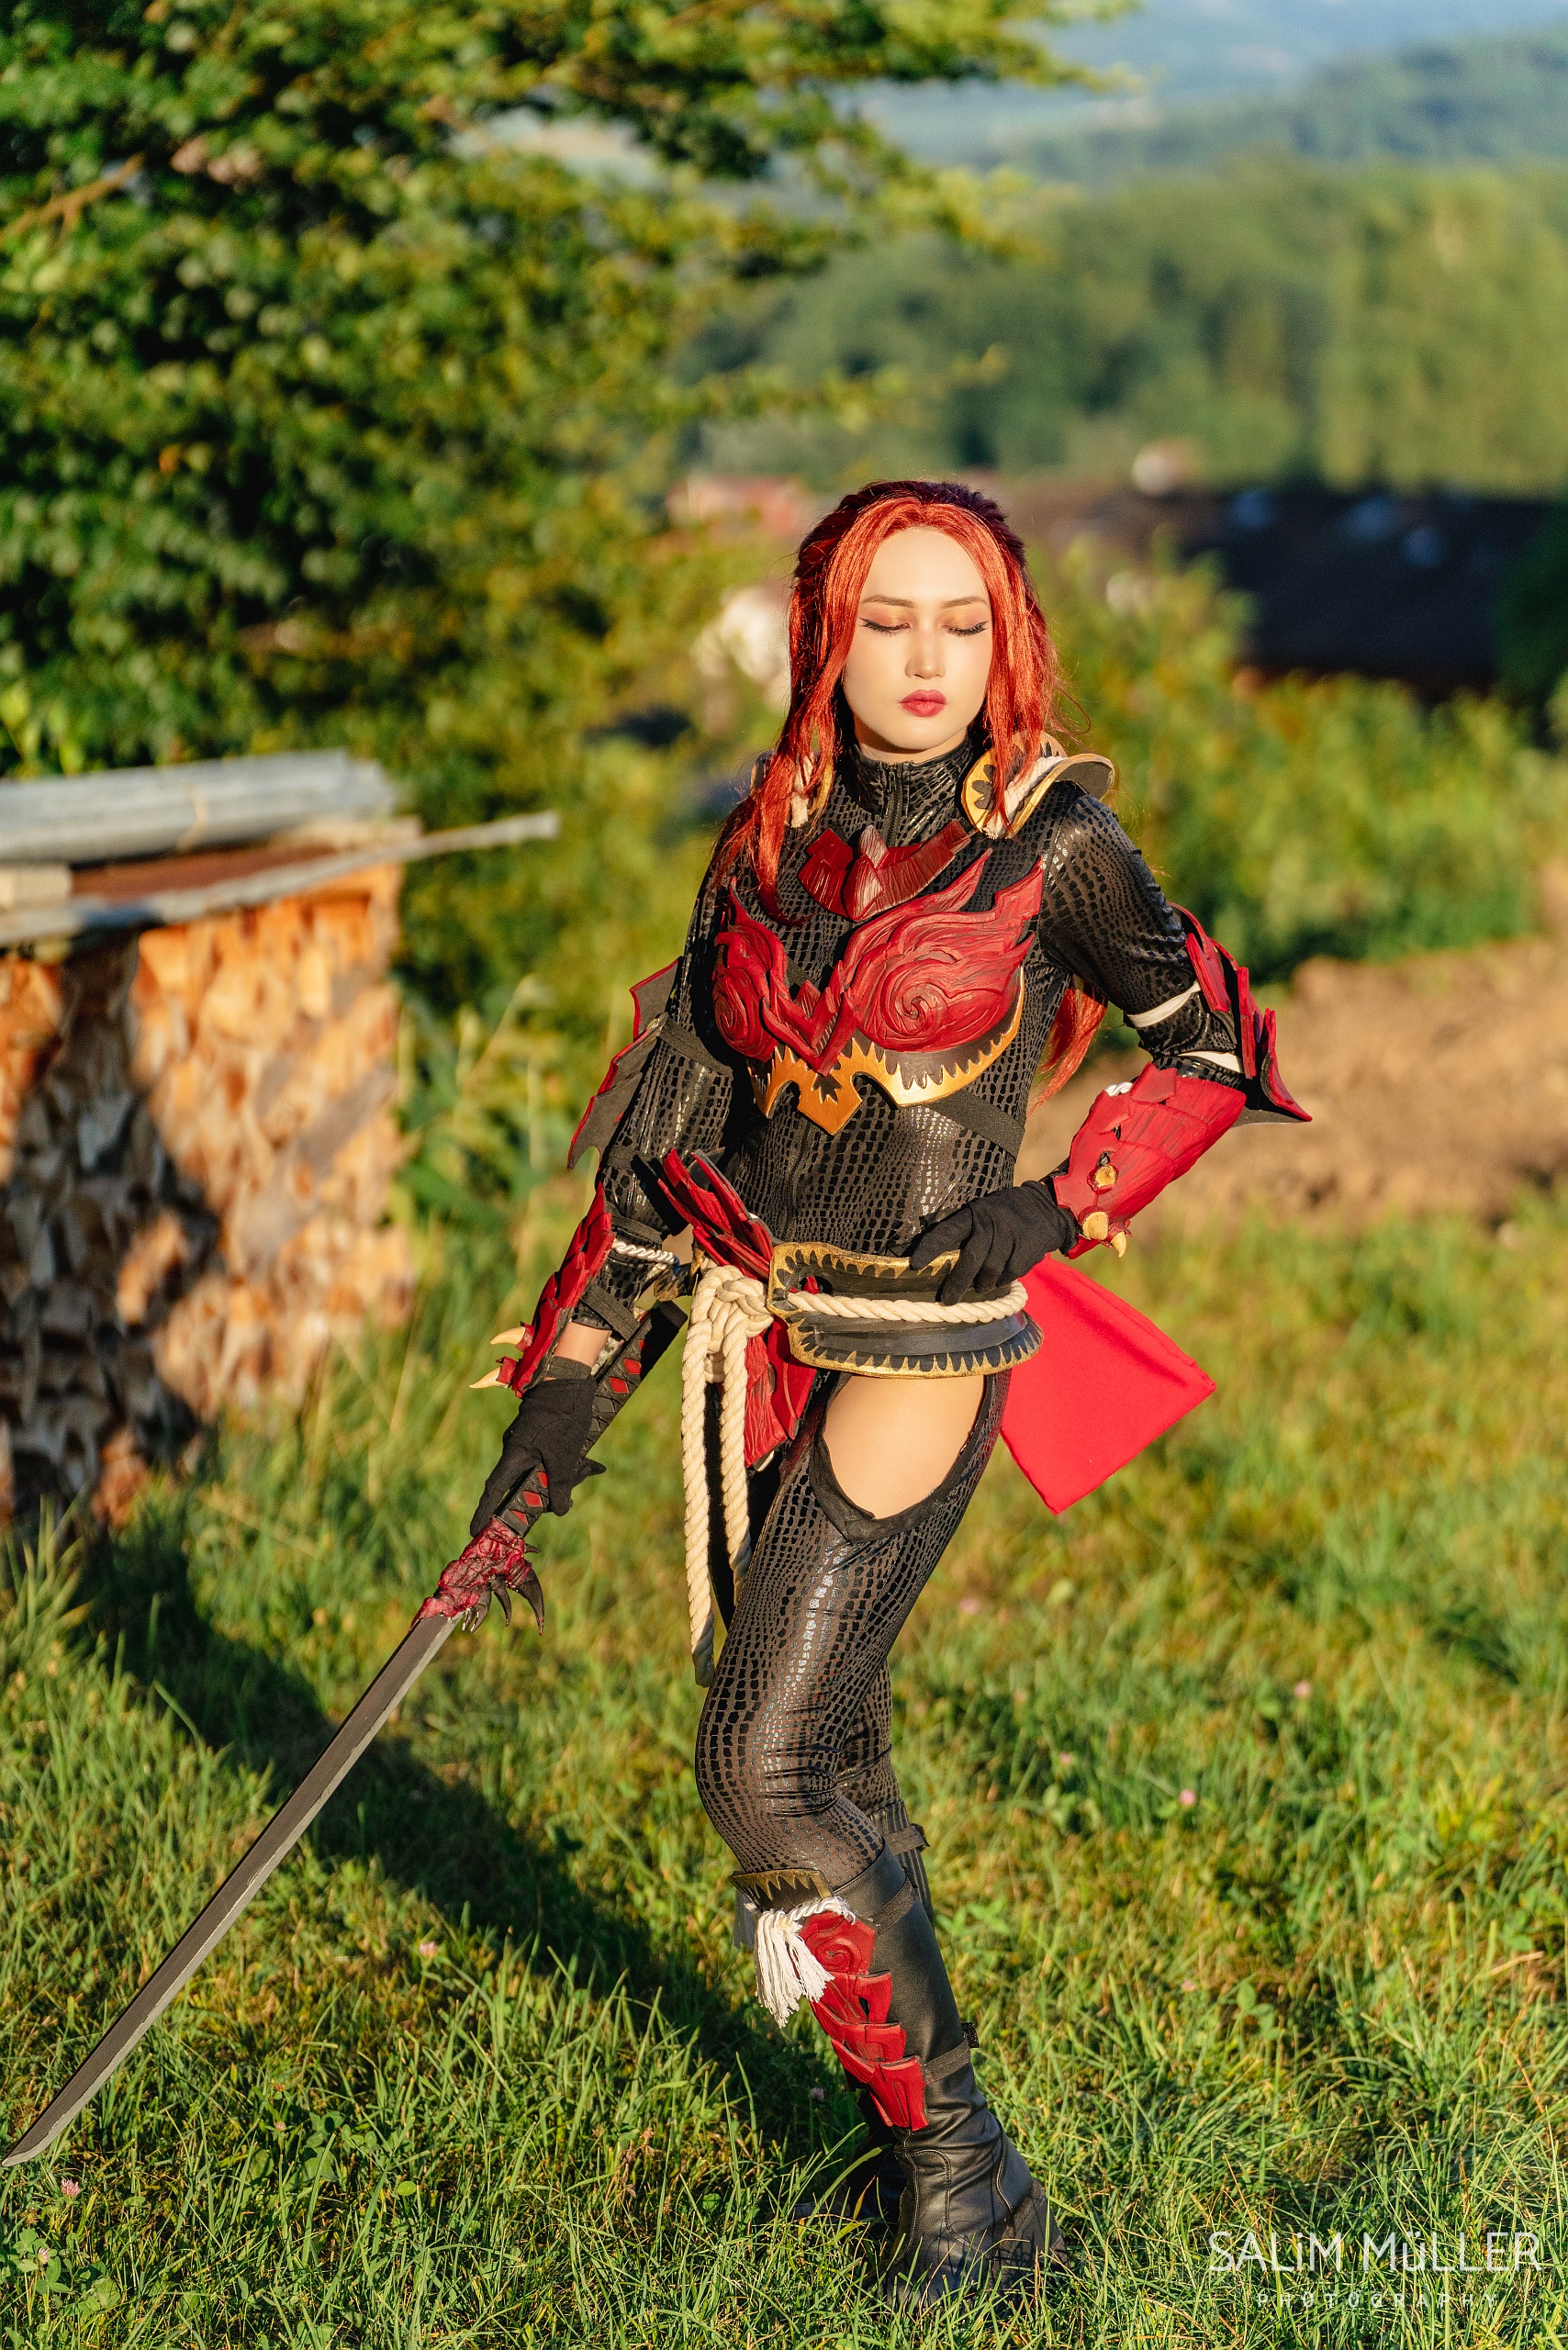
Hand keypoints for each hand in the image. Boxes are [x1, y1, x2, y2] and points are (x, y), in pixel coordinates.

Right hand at [470, 1360, 604, 1533]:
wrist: (569, 1378)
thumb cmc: (562, 1416)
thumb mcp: (564, 1455)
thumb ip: (561, 1485)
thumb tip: (560, 1510)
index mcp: (514, 1456)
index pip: (494, 1491)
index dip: (484, 1512)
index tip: (474, 1532)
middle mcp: (516, 1451)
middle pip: (522, 1485)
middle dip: (542, 1498)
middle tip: (561, 1503)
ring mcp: (527, 1443)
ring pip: (540, 1472)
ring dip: (561, 1478)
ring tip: (587, 1469)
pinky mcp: (541, 1436)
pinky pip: (549, 1459)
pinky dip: (565, 1465)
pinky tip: (589, 1464)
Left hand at [907, 1181, 1077, 1304]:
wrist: (1044, 1207)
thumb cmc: (1004, 1214)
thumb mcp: (982, 1213)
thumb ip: (965, 1232)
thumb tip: (939, 1261)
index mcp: (973, 1214)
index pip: (946, 1232)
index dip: (930, 1248)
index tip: (915, 1265)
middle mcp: (990, 1224)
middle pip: (970, 1258)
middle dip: (957, 1282)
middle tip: (947, 1299)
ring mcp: (1010, 1236)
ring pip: (990, 1270)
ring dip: (982, 1284)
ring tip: (979, 1288)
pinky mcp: (1026, 1249)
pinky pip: (1009, 1273)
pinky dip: (1002, 1281)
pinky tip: (999, 1281)